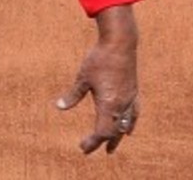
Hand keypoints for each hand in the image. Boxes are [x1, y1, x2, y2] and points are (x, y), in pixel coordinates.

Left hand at [55, 4, 139, 154]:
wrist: (120, 42)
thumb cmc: (99, 59)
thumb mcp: (82, 78)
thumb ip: (72, 95)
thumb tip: (59, 106)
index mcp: (108, 104)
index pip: (102, 132)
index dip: (93, 142)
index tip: (83, 147)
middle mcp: (121, 105)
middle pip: (113, 131)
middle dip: (103, 142)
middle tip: (91, 149)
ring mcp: (130, 98)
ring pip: (125, 124)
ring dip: (117, 137)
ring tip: (112, 147)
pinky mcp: (134, 91)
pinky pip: (133, 114)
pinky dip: (129, 124)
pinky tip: (129, 128)